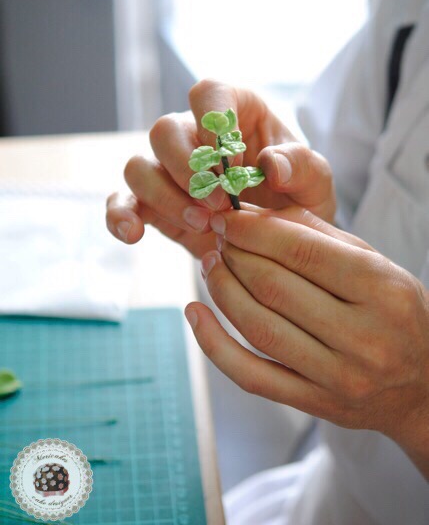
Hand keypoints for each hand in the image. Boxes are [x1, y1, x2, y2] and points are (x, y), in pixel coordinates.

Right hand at [106, 80, 335, 257]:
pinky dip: (119, 215)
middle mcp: (194, 134)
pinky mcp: (153, 203)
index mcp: (235, 110)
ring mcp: (168, 169)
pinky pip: (121, 200)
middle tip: (220, 205)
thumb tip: (270, 165)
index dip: (214, 123)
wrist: (281, 239)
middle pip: (165, 130)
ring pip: (139, 165)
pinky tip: (133, 235)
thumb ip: (302, 167)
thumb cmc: (299, 197)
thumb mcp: (316, 182)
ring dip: (165, 197)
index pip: (209, 93)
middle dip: (187, 169)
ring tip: (203, 225)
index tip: (233, 163)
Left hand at [185, 206, 428, 478]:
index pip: (302, 252)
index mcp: (382, 291)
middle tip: (218, 236)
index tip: (228, 217)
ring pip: (258, 328)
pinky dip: (214, 344)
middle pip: (274, 288)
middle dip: (235, 254)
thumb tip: (254, 211)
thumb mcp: (374, 263)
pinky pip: (251, 376)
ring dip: (222, 290)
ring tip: (211, 264)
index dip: (255, 230)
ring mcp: (337, 377)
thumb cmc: (395, 311)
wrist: (424, 385)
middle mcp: (363, 338)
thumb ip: (317, 233)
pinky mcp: (314, 404)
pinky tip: (195, 314)